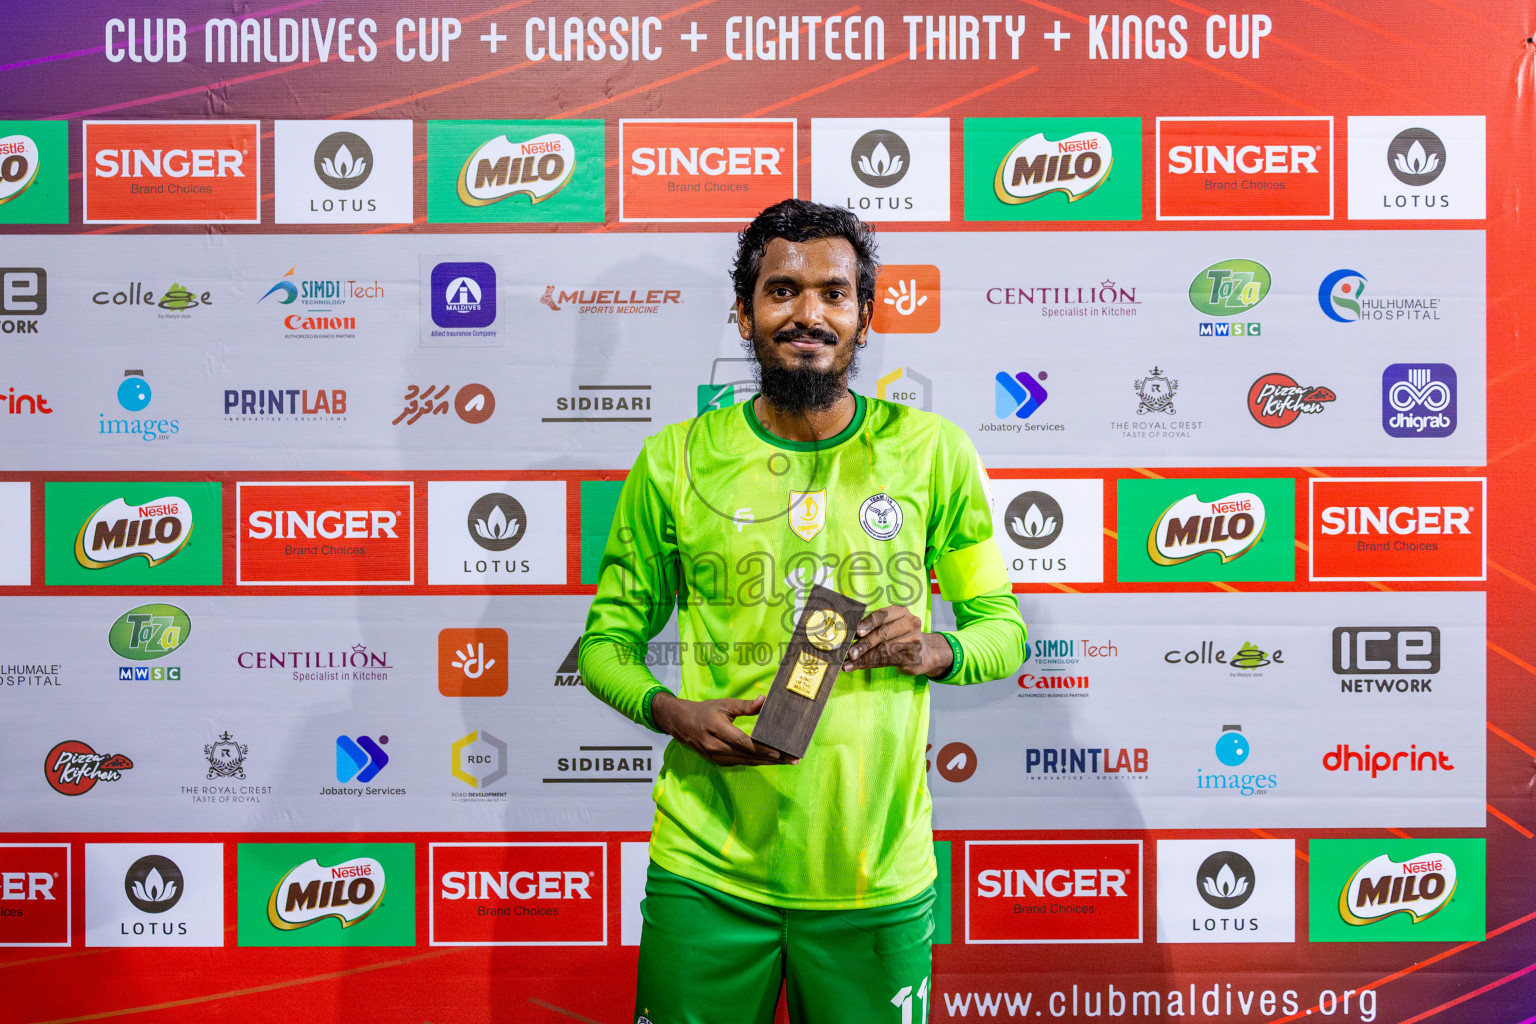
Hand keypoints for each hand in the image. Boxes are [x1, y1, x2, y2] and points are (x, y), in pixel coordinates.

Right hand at [651, 692, 797, 766]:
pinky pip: (740, 763)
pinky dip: (756, 762)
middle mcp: (716, 746)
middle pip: (748, 755)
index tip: (780, 752)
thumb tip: (764, 701)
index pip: (743, 742)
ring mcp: (716, 757)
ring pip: (746, 762)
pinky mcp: (718, 762)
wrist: (682, 723)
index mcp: (717, 729)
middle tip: (792, 759)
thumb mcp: (724, 704)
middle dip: (772, 758)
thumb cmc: (705, 711)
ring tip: (786, 762)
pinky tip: (770, 761)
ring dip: (767, 763)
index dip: (762, 748)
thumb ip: (745, 705)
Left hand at [842, 606, 953, 676]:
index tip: (856, 632)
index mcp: (901, 612)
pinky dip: (869, 664)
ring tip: (849, 662)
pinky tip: (856, 666)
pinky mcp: (913, 657)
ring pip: (884, 650)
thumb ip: (874, 628)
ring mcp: (914, 641)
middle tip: (850, 652)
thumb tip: (848, 635)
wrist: (926, 653)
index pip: (883, 615)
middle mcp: (910, 623)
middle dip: (864, 644)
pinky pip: (886, 661)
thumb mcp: (892, 626)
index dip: (868, 623)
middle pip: (883, 633)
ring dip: (864, 657)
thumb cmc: (901, 637)